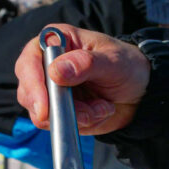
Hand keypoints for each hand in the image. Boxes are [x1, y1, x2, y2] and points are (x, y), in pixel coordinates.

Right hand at [15, 24, 150, 134]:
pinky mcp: (58, 112)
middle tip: (88, 113)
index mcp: (56, 43)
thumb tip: (56, 71)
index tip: (45, 106)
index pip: (29, 62)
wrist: (139, 92)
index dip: (33, 84)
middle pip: (29, 94)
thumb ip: (85, 64)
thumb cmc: (126, 66)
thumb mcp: (112, 61)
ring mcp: (51, 92)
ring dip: (76, 117)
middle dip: (58, 109)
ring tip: (100, 107)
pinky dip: (81, 124)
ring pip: (43, 115)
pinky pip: (59, 126)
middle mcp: (47, 67)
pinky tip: (98, 111)